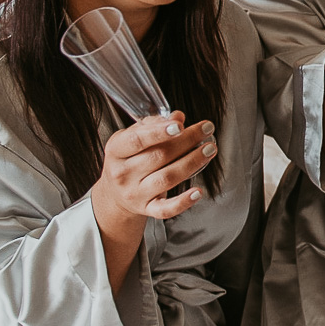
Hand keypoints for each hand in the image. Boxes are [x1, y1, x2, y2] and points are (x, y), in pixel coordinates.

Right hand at [90, 112, 216, 232]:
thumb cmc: (127, 160)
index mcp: (116, 151)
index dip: (159, 132)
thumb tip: (177, 116)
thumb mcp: (131, 138)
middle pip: (159, 156)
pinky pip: (166, 209)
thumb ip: (153, 125)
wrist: (115, 194)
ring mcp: (135, 193)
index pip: (138, 140)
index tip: (180, 125)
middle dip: (186, 141)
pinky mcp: (147, 209)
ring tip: (209, 149)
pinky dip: (183, 202)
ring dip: (192, 162)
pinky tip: (198, 191)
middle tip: (206, 130)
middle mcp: (123, 173)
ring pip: (167, 178)